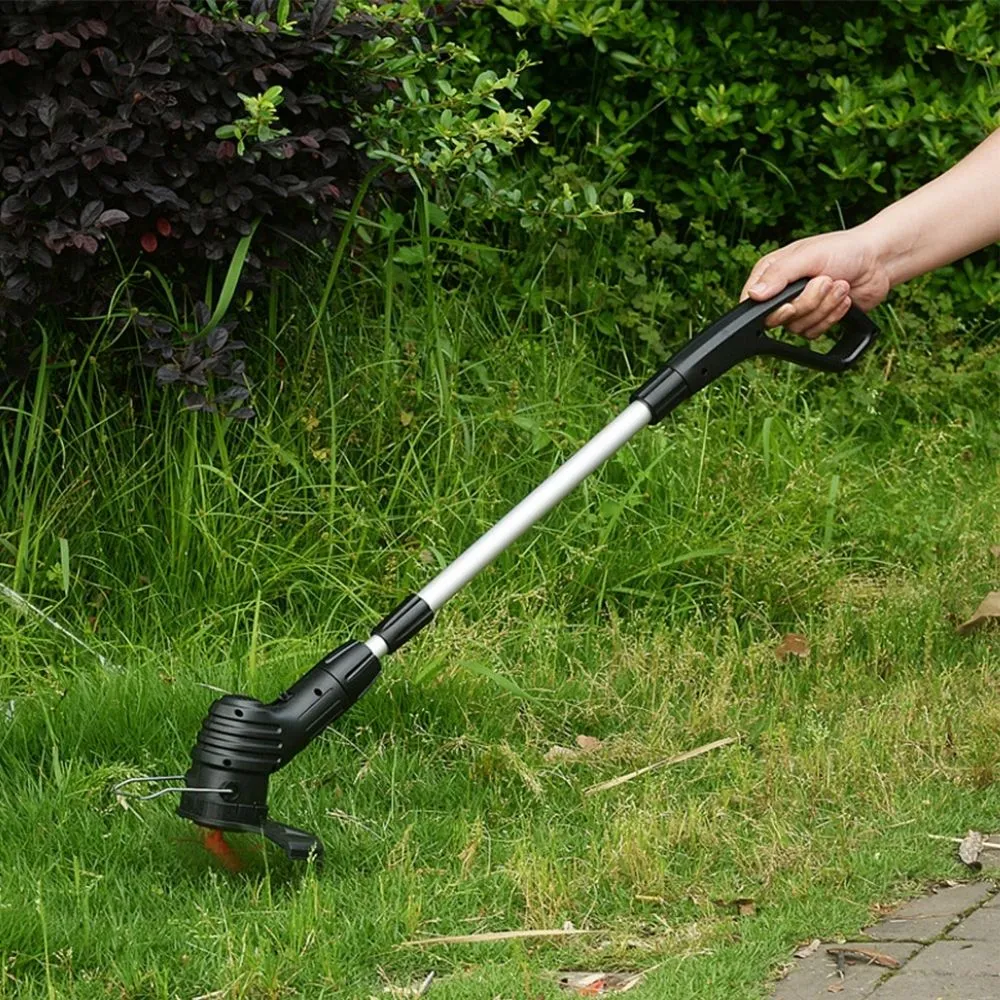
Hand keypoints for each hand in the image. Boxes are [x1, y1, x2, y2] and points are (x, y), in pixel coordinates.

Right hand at [740, 228, 890, 338]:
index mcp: (772, 272)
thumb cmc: (844, 250)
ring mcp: (799, 308)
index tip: (788, 303)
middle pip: (778, 318)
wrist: (878, 262)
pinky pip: (814, 333)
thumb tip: (754, 294)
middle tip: (825, 282)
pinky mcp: (816, 320)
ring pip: (799, 327)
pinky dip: (832, 317)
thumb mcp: (808, 256)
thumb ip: (779, 274)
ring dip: (825, 308)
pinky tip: (843, 299)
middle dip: (808, 302)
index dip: (769, 308)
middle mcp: (781, 292)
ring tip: (840, 285)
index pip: (752, 301)